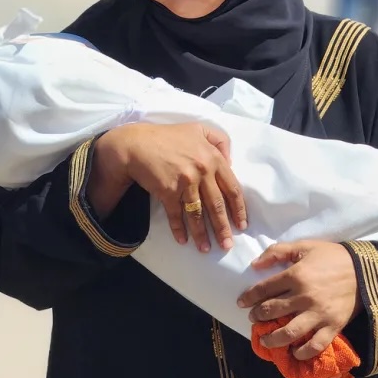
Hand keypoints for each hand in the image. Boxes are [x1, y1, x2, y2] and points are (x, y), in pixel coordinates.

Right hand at [93, 122, 246, 252]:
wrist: (136, 144)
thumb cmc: (168, 136)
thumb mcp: (198, 129)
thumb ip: (219, 140)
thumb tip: (231, 162)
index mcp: (213, 157)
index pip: (232, 188)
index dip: (239, 209)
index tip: (242, 224)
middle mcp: (202, 171)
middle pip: (217, 205)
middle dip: (223, 228)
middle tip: (227, 245)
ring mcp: (185, 182)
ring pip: (197, 213)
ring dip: (202, 234)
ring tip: (206, 249)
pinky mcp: (168, 191)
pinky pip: (176, 214)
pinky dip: (179, 229)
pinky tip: (182, 240)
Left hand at [238, 240, 361, 359]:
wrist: (364, 269)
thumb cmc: (332, 256)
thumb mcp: (304, 246)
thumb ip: (278, 251)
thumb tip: (255, 264)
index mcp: (296, 275)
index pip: (264, 289)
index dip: (249, 297)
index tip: (242, 303)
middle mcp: (304, 296)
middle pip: (272, 311)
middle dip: (258, 316)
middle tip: (253, 318)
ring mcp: (318, 313)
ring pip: (290, 332)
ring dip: (273, 338)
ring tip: (265, 340)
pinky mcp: (333, 325)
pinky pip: (315, 344)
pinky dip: (303, 352)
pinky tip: (294, 352)